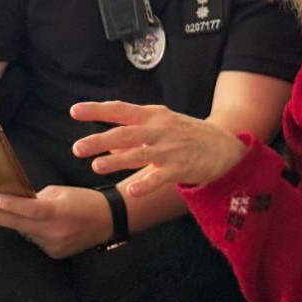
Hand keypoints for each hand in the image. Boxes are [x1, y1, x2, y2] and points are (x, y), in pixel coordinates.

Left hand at [0, 185, 112, 258]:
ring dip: (18, 223)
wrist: (109, 220)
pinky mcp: (55, 254)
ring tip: (16, 212)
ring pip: (26, 233)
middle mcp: (53, 232)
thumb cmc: (84, 200)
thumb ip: (37, 198)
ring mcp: (53, 245)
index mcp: (55, 212)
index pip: (27, 209)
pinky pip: (36, 240)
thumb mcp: (60, 192)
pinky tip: (41, 225)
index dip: (7, 204)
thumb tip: (18, 200)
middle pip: (17, 224)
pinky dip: (33, 231)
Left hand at [71, 100, 246, 194]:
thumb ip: (133, 134)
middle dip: (99, 140)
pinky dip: (147, 183)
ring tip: (96, 167)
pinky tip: (132, 192)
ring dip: (117, 161)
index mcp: (152, 115)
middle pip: (125, 133)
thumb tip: (105, 144)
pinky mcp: (182, 168)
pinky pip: (161, 177)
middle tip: (77, 148)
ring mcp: (170, 149)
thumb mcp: (161, 126)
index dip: (96, 110)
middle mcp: (159, 129)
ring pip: (140, 154)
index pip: (120, 110)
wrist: (227, 146)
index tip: (74, 111)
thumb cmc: (187, 134)